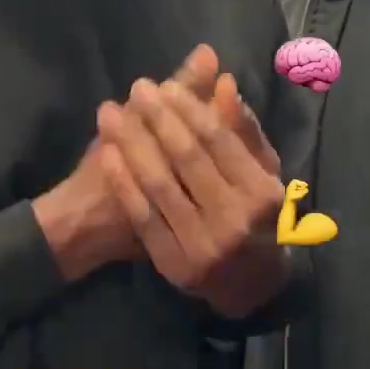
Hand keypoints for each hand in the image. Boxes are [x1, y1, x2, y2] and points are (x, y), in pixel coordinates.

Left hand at [95, 72, 285, 313]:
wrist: (249, 285)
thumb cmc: (255, 215)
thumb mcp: (260, 172)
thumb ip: (242, 129)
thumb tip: (223, 82)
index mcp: (262, 191)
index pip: (219, 138)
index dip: (189, 108)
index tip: (165, 85)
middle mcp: (235, 219)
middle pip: (187, 157)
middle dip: (158, 118)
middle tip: (137, 88)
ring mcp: (204, 245)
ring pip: (161, 183)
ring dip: (132, 142)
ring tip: (110, 112)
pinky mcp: (175, 263)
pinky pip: (143, 215)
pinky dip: (124, 181)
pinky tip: (108, 153)